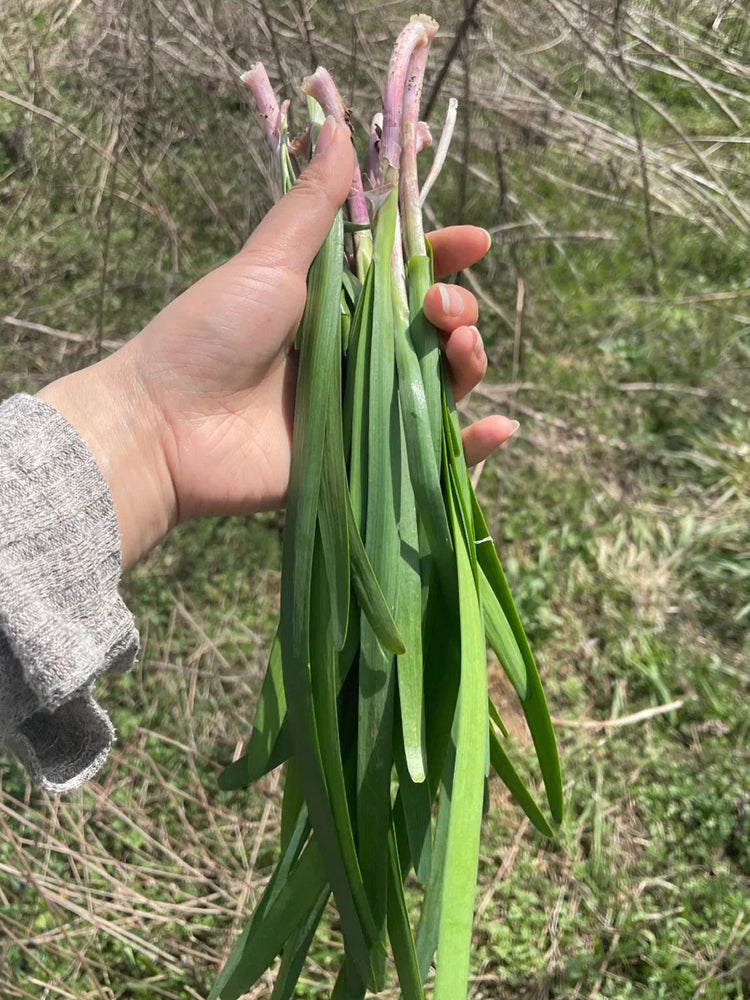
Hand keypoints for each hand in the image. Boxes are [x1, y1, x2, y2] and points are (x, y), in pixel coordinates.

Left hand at [39, 119, 516, 568]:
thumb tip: (337, 126)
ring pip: (440, 381)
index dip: (444, 256)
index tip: (475, 241)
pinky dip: (472, 445)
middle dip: (456, 308)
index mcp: (335, 301)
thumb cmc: (209, 336)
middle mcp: (355, 350)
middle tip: (440, 308)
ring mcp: (362, 404)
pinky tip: (499, 428)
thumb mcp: (266, 262)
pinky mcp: (363, 456)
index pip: (406, 273)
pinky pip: (430, 450)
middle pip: (432, 327)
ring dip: (469, 360)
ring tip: (461, 347)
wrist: (166, 428)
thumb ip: (312, 205)